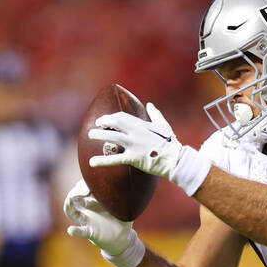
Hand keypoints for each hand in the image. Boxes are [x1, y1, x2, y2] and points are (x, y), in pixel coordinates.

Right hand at [63, 179, 144, 266]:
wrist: (122, 238)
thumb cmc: (121, 219)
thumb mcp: (124, 205)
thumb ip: (126, 194)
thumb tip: (135, 181)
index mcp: (94, 200)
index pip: (83, 187)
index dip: (84, 183)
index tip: (92, 181)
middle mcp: (87, 209)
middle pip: (73, 197)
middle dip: (76, 191)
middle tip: (84, 189)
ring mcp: (87, 220)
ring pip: (71, 212)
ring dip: (68, 206)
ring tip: (70, 200)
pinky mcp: (90, 232)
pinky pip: (81, 231)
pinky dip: (75, 231)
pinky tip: (71, 230)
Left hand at [88, 103, 211, 195]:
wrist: (175, 159)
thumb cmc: (171, 143)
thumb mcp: (164, 125)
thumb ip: (156, 114)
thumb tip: (150, 105)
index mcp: (142, 125)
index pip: (122, 117)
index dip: (111, 117)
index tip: (105, 120)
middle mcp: (136, 132)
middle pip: (115, 123)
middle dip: (103, 122)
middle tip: (96, 126)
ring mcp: (134, 145)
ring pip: (112, 137)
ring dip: (100, 135)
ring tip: (90, 135)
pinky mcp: (133, 158)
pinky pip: (115, 159)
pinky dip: (102, 161)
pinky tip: (92, 162)